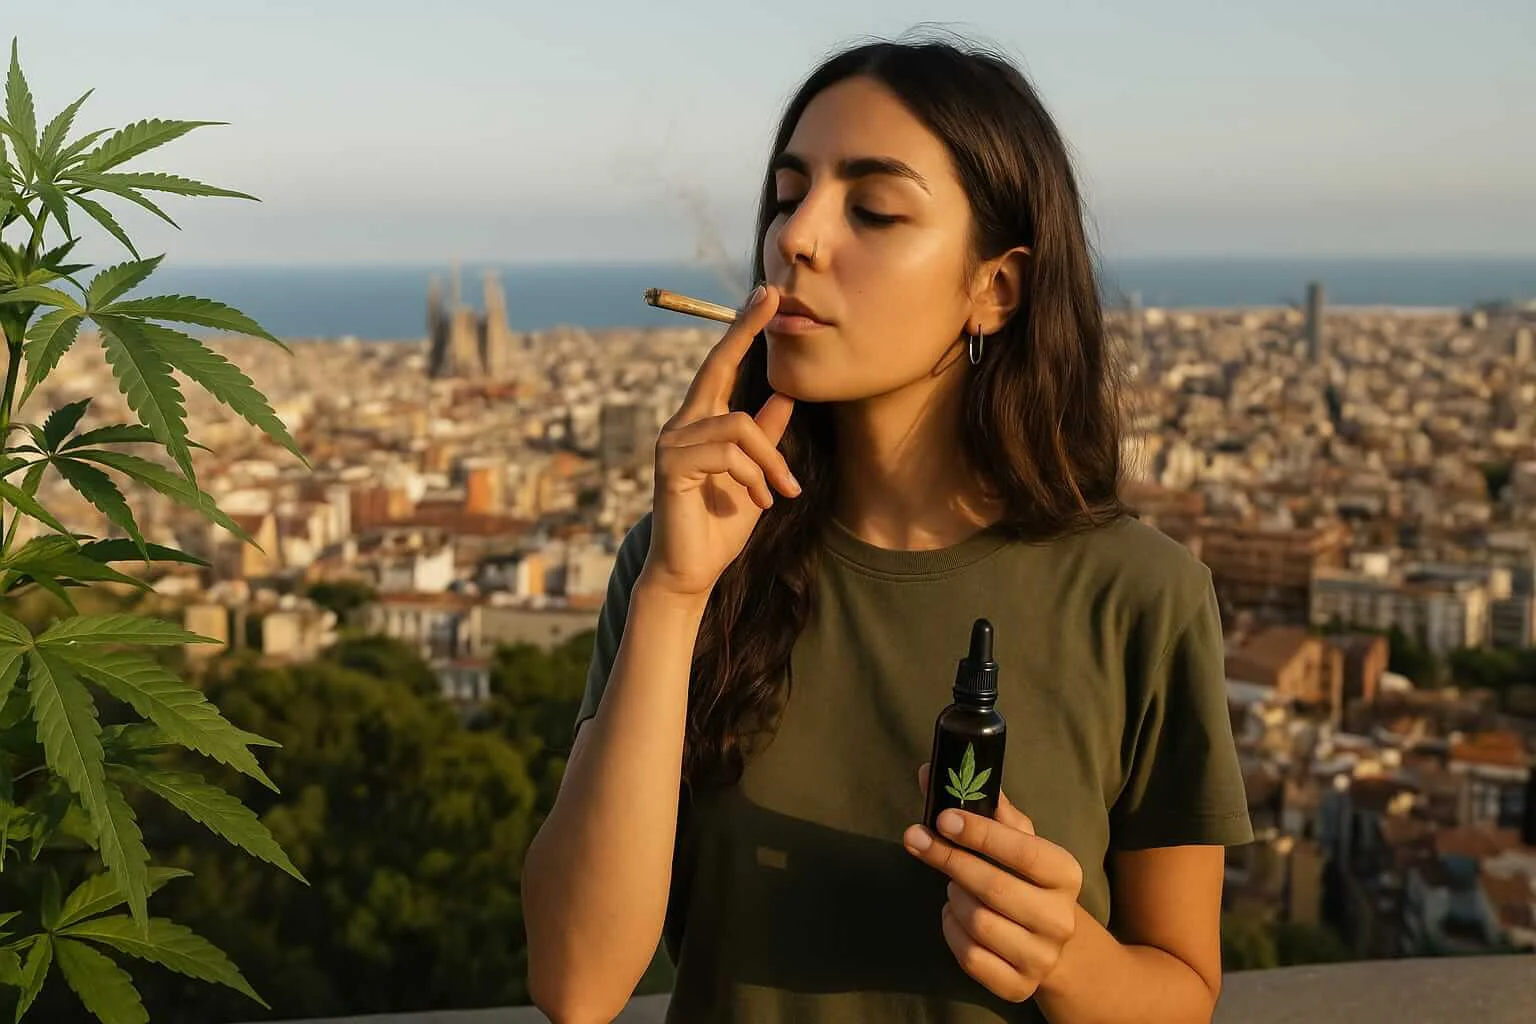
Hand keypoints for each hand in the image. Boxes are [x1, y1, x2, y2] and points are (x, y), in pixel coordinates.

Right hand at [641, 284, 798, 599]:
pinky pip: (728, 452)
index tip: (764, 295)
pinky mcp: (672, 466)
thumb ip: (765, 436)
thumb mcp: (756, 474)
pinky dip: (753, 476)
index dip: (742, 331)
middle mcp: (681, 425)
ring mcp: (672, 443)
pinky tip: (758, 502)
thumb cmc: (720, 526)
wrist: (691, 573)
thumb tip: (785, 394)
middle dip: (746, 330)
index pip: (721, 367)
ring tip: (780, 492)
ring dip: (770, 461)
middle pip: (717, 366)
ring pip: (740, 425)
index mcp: (700, 423)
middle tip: (772, 296)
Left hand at [903, 763, 1083, 1003]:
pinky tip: (955, 917)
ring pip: (978, 923)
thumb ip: (984, 806)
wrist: (1054, 945)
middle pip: (992, 888)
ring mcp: (1042, 957)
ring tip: (954, 885)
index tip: (942, 817)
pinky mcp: (1018, 986)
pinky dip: (952, 932)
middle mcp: (1061, 918)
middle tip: (917, 839)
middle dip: (948, 859)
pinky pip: (970, 957)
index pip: (1023, 851)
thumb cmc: (1026, 879)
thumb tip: (931, 772)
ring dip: (953, 898)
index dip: (980, 833)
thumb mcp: (1019, 841)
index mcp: (1066, 873)